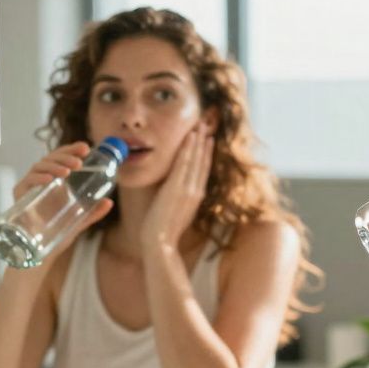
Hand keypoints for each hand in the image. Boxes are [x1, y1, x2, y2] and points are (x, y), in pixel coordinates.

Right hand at [13, 142, 112, 265]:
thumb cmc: (57, 234)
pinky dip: (38, 178)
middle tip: (79, 162)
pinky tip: (50, 179)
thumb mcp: (79, 220)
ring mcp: (30, 188)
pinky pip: (27, 182)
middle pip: (50, 158)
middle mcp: (41, 181)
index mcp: (55, 182)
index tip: (86, 148)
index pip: (62, 158)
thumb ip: (93, 212)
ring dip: (54, 165)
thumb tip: (109, 202)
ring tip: (68, 171)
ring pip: (39, 166)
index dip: (72, 149)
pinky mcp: (20, 197)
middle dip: (65, 156)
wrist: (41, 253)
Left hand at [142, 122, 213, 250]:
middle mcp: (196, 190)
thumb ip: (179, 200)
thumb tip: (174, 192)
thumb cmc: (164, 231)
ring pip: (195, 159)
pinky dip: (189, 149)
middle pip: (203, 161)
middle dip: (204, 142)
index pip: (203, 170)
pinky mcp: (177, 188)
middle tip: (206, 125)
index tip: (207, 139)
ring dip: (198, 141)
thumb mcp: (177, 213)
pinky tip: (191, 137)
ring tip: (200, 125)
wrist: (161, 242)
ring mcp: (188, 189)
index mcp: (196, 196)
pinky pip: (185, 163)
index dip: (206, 153)